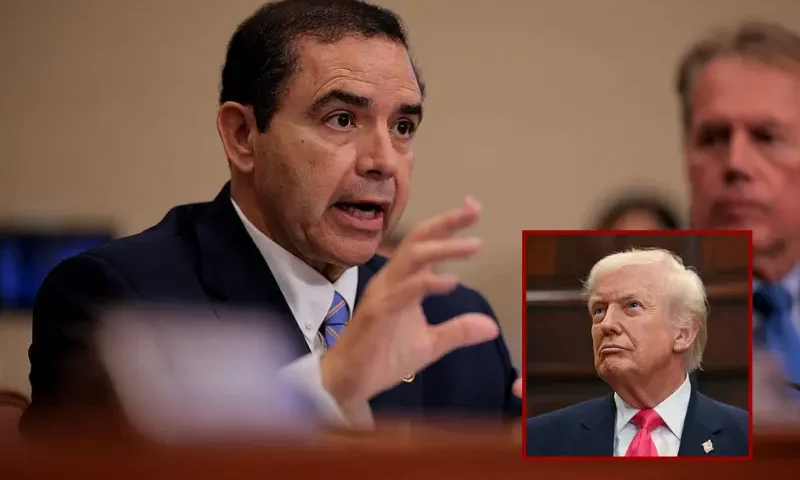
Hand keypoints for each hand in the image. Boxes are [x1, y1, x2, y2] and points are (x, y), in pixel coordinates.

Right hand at [321, 197, 499, 408]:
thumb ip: (459, 331)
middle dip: (447, 222)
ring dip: (444, 248)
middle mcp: (392, 280)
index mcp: (403, 281)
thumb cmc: (383, 357)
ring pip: (413, 258)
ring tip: (474, 245)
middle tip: (475, 209)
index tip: (473, 208)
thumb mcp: (431, 344)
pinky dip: (428, 283)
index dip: (448, 225)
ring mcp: (384, 294)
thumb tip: (492, 326)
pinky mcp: (378, 312)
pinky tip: (450, 283)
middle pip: (419, 240)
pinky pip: (405, 290)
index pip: (426, 244)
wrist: (350, 382)